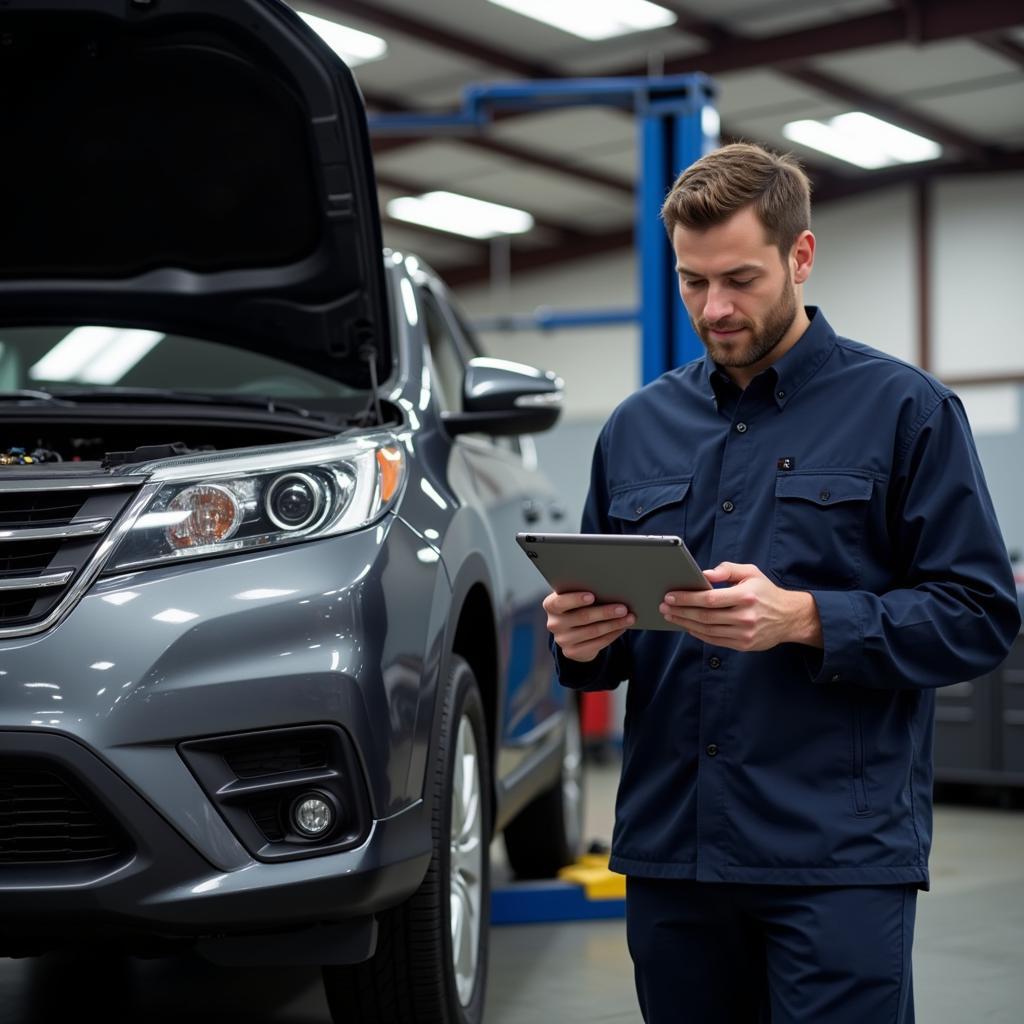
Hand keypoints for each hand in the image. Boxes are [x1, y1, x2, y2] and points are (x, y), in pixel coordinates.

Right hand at [543, 590, 633, 662]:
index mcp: (551, 605)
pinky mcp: (572, 652)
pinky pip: (597, 643)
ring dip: (614, 624)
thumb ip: (584, 592)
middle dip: (605, 612)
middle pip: (582, 617)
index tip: (592, 596)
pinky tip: (623, 627)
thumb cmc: (578, 606)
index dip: (575, 599)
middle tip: (623, 608)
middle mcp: (554, 623)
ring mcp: (562, 640)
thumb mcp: (575, 598)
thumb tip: (610, 588)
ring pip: (593, 631)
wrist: (572, 631)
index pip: (560, 602)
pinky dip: (612, 634)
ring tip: (629, 617)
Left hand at [659, 562, 822, 650]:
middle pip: (705, 616)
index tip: (670, 596)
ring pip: (707, 631)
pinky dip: (699, 634)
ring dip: (686, 624)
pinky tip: (688, 626)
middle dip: (681, 611)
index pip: (709, 599)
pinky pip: (715, 640)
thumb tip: (704, 575)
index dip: (687, 598)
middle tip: (664, 607)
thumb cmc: (766, 592)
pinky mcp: (743, 645)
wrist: (789, 617)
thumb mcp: (751, 572)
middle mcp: (745, 617)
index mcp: (745, 596)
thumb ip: (727, 570)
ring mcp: (744, 633)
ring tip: (671, 616)